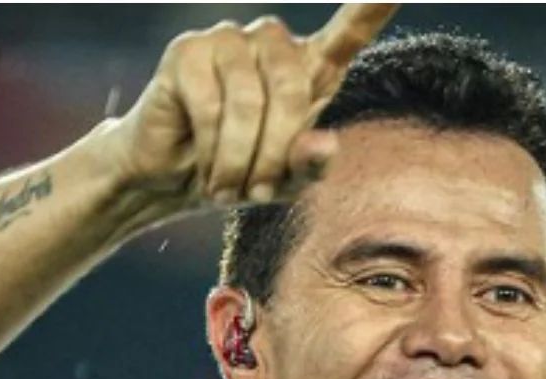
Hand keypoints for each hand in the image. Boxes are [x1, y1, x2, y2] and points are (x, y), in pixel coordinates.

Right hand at [103, 4, 397, 212]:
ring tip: (227, 188)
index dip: (372, 8)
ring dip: (239, 160)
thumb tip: (324, 144)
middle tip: (256, 193)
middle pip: (292, 89)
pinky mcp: (187, 52)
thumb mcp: (285, 180)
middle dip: (274, 152)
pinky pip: (210, 107)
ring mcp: (229, 40)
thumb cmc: (239, 171)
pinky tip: (204, 169)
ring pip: (249, 103)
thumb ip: (310, 165)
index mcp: (309, 67)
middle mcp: (272, 42)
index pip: (350, 31)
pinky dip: (210, 152)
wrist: (173, 179)